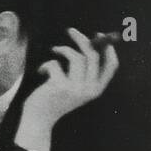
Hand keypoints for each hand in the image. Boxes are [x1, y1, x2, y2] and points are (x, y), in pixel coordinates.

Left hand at [17, 28, 119, 149]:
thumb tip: (87, 45)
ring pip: (76, 57)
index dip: (107, 48)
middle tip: (70, 30)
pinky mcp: (60, 86)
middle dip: (82, 39)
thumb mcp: (75, 88)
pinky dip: (47, 64)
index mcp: (97, 89)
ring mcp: (75, 88)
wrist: (39, 120)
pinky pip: (55, 64)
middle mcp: (90, 89)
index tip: (98, 35)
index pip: (111, 66)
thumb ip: (83, 72)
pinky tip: (41, 72)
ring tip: (54, 52)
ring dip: (62, 50)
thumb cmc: (55, 99)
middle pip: (93, 56)